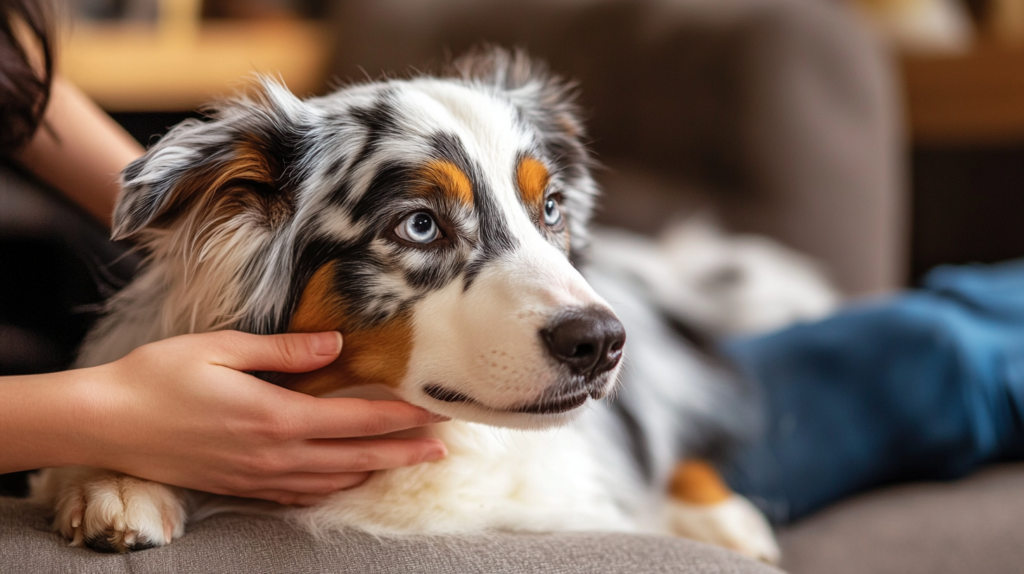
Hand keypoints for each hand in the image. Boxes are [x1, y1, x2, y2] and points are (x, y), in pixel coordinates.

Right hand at [71, 331, 447, 504]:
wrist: (105, 422)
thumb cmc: (159, 377)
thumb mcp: (222, 349)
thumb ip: (285, 351)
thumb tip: (337, 345)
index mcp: (275, 416)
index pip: (356, 420)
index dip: (401, 417)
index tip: (435, 410)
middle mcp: (274, 454)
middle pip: (355, 457)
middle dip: (403, 451)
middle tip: (442, 446)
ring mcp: (258, 476)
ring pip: (333, 480)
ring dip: (375, 471)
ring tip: (407, 462)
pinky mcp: (241, 486)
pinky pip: (300, 495)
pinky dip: (334, 488)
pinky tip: (348, 481)